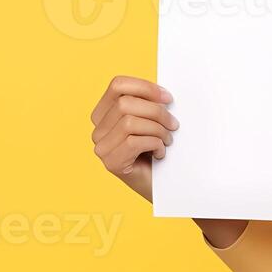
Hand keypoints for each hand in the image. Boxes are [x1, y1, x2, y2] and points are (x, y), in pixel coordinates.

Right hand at [90, 75, 176, 202]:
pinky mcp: (111, 163)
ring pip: (129, 122)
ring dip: (157, 130)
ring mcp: (101, 148)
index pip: (117, 85)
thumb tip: (162, 93)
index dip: (145, 87)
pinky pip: (133, 142)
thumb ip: (148, 104)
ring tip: (167, 140)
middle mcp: (98, 131)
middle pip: (125, 104)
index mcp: (104, 114)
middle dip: (156, 111)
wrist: (165, 186)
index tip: (168, 98)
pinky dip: (155, 144)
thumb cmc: (158, 150)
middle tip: (173, 125)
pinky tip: (160, 153)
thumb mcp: (151, 121)